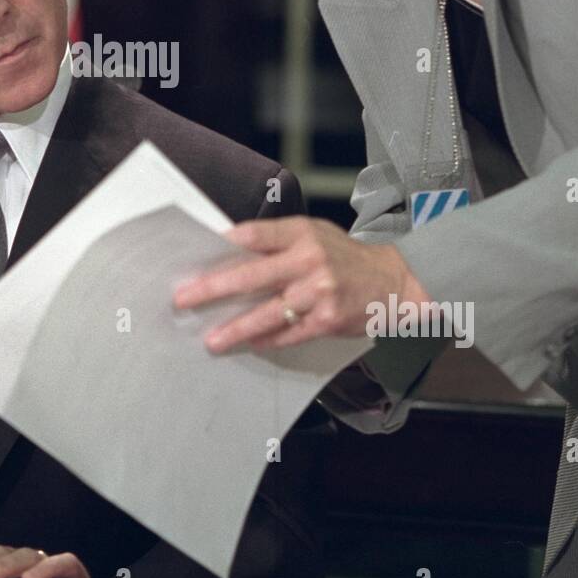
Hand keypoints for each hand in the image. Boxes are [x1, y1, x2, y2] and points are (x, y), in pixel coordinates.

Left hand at [173, 217, 430, 352]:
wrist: (393, 280)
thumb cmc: (344, 256)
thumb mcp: (314, 234)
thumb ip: (278, 241)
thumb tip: (230, 251)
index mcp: (303, 234)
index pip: (257, 234)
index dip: (226, 242)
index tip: (198, 251)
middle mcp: (309, 261)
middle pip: (253, 275)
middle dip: (214, 289)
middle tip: (184, 299)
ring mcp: (319, 293)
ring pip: (268, 313)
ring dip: (236, 328)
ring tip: (211, 340)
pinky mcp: (327, 320)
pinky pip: (289, 334)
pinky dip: (267, 340)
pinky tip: (248, 344)